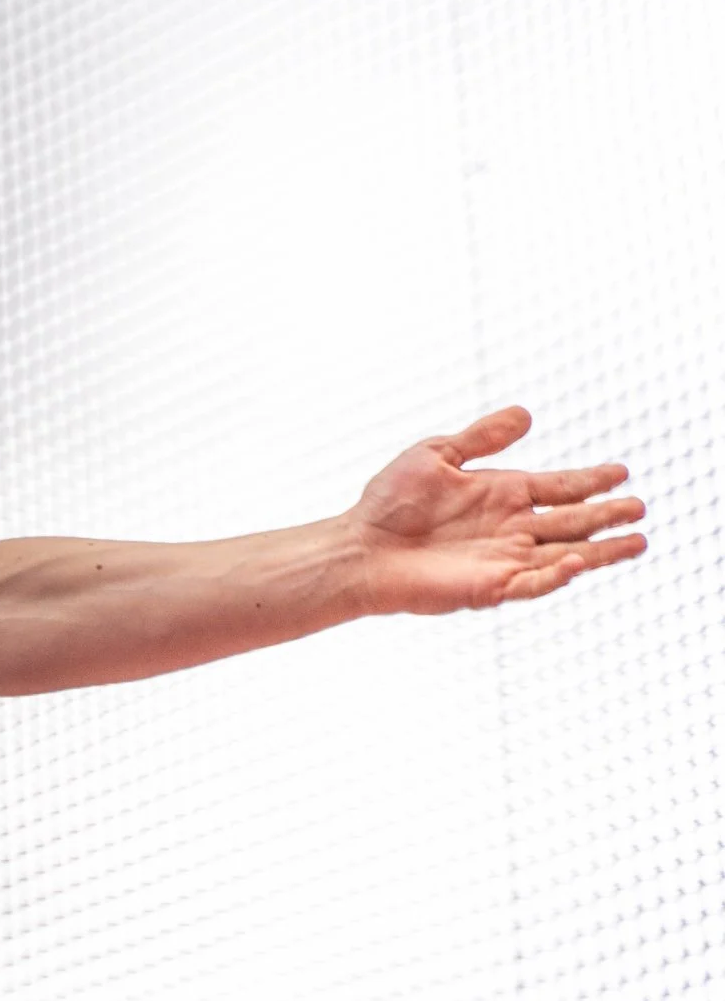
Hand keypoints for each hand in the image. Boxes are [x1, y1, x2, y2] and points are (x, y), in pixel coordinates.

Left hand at [345, 405, 646, 616]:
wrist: (360, 547)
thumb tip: (525, 413)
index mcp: (502, 494)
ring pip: (566, 554)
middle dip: (607, 515)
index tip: (622, 472)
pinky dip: (557, 575)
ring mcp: (504, 559)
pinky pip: (534, 583)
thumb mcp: (436, 455)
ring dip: (601, 550)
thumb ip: (481, 438)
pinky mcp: (491, 587)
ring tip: (638, 541)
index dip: (591, 480)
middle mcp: (510, 528)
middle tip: (640, 507)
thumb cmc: (388, 503)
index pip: (559, 487)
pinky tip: (578, 562)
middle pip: (572, 521)